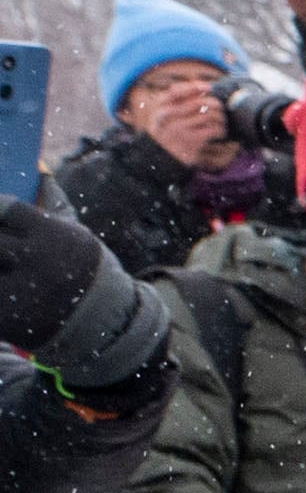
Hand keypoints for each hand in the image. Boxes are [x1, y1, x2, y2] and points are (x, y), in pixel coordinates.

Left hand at [0, 198, 118, 348]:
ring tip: (2, 264)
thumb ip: (52, 201)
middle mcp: (36, 260)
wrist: (109, 328)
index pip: (3, 208)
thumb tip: (38, 165)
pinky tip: (5, 292)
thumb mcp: (76, 234)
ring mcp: (21, 290)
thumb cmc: (88, 272)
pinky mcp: (8, 318)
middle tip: (1, 248)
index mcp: (51, 235)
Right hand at [124, 65, 229, 170]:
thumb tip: (200, 85)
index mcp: (159, 107)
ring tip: (220, 121)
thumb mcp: (161, 115)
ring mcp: (180, 128)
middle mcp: (168, 116)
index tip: (208, 87)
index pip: (177, 91)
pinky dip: (221, 130)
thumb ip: (174, 101)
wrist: (158, 158)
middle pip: (198, 102)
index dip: (195, 87)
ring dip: (220, 117)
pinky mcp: (191, 141)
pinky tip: (219, 133)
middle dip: (214, 103)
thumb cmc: (165, 132)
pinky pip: (213, 129)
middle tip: (219, 108)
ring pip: (209, 115)